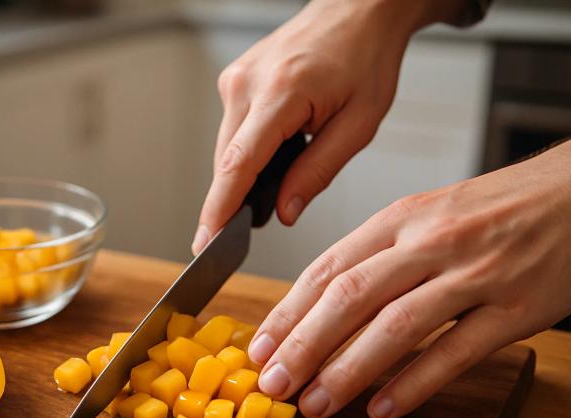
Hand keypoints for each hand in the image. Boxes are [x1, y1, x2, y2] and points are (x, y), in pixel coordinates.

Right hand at [192, 0, 417, 253]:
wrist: (357, 10)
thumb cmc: (365, 58)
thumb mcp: (358, 124)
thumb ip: (318, 172)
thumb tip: (284, 212)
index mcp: (281, 92)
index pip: (239, 162)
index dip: (220, 208)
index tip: (206, 241)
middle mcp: (247, 83)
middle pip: (227, 161)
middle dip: (232, 201)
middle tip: (244, 233)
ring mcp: (235, 79)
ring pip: (227, 149)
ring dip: (244, 175)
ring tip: (277, 183)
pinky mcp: (234, 80)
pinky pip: (232, 130)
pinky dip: (247, 152)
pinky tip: (273, 156)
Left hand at [249, 141, 570, 417]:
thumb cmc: (493, 210)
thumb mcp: (426, 216)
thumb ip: (376, 255)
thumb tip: (319, 305)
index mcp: (400, 219)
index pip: (328, 268)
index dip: (288, 312)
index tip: (260, 347)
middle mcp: (430, 243)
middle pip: (351, 297)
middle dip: (303, 345)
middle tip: (273, 383)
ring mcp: (475, 274)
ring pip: (397, 326)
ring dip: (348, 371)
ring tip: (315, 404)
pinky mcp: (516, 307)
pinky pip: (457, 351)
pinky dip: (416, 383)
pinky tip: (383, 409)